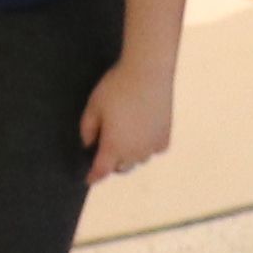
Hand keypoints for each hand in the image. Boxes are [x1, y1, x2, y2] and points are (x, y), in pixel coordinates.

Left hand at [78, 53, 176, 180]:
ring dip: (130, 155)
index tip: (89, 180)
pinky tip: (143, 133)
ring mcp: (152, 145)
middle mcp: (134, 152)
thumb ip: (87, 128)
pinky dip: (147, 146)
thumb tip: (89, 144)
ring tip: (125, 138)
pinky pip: (154, 149)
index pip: (102, 170)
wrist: (148, 72)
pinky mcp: (165, 136)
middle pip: (121, 167)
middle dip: (112, 163)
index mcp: (114, 147)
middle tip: (106, 149)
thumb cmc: (117, 88)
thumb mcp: (93, 105)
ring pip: (138, 160)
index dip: (94, 176)